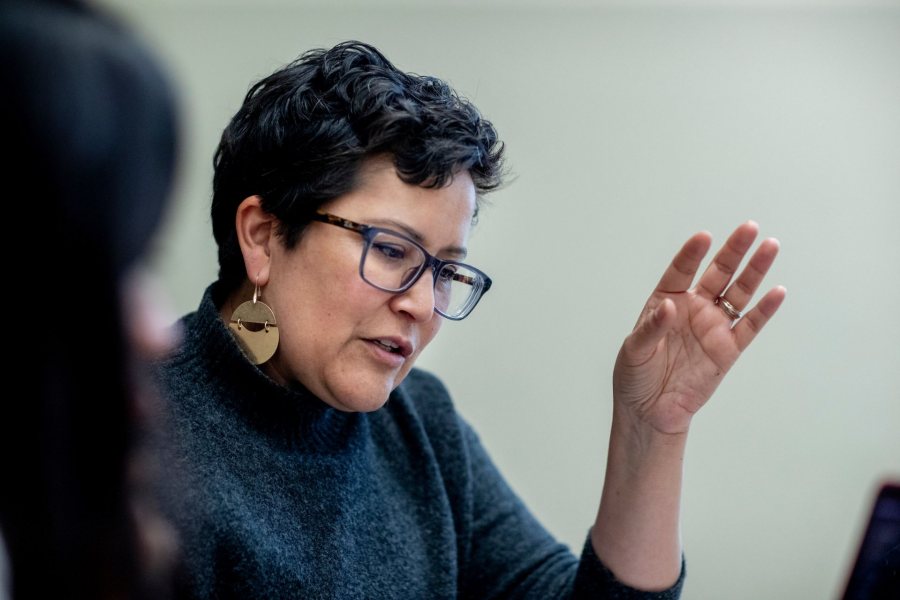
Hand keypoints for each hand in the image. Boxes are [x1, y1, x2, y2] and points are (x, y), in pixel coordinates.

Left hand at [613, 221, 785, 435]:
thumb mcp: (634, 350)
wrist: (650, 412)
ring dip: (755, 271)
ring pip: (738, 293)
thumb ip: (651, 328)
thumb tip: (669, 307)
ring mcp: (712, 327)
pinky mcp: (727, 350)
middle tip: (749, 229)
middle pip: (717, 274)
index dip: (692, 254)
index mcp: (665, 302)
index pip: (681, 271)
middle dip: (733, 251)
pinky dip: (764, 310)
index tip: (704, 237)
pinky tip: (777, 292)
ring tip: (770, 246)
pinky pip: (749, 326)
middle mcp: (692, 309)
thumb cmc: (635, 376)